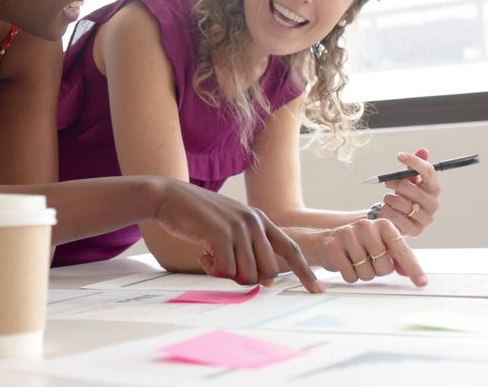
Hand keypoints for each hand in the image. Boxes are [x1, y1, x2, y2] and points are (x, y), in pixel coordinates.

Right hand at [151, 179, 323, 292]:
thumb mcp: (231, 228)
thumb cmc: (199, 217)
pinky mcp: (221, 235)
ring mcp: (239, 227)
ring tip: (211, 257)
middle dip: (249, 278)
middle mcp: (255, 222)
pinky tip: (203, 256)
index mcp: (261, 220)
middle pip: (269, 271)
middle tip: (226, 267)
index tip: (317, 289)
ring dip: (228, 274)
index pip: (291, 249)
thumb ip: (249, 249)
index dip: (305, 271)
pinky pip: (227, 270)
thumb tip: (264, 280)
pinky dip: (214, 271)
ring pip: (248, 274)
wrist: (170, 198)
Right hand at [300, 219, 427, 285]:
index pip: (402, 249)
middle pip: (385, 266)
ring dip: (362, 274)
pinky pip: (351, 276)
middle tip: (367, 261)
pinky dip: (350, 276)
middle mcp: (366, 226)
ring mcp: (349, 235)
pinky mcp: (334, 247)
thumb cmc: (355, 246)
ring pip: (368, 273)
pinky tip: (344, 264)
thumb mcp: (378, 247)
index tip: (421, 282)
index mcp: (382, 224)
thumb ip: (395, 257)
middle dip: (378, 270)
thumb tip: (408, 272)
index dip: (413, 268)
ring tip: (354, 261)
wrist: (322, 242)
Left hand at [379, 148, 440, 236]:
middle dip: (397, 184)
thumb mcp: (407, 180)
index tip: (399, 155)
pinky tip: (386, 209)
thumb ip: (413, 166)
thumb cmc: (404, 196)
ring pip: (404, 204)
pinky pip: (397, 218)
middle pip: (414, 189)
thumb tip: (423, 150)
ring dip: (390, 199)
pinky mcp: (416, 231)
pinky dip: (388, 211)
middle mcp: (433, 204)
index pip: (429, 172)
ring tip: (387, 199)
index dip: (414, 162)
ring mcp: (426, 219)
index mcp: (434, 189)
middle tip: (386, 182)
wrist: (396, 219)